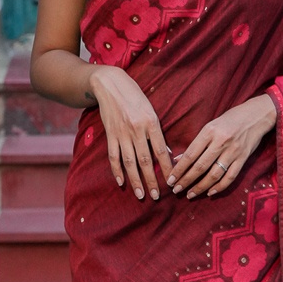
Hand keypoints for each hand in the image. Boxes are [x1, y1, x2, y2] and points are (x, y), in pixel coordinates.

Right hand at [88, 67, 172, 199]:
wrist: (110, 85)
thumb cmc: (135, 98)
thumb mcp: (151, 110)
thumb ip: (157, 132)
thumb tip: (166, 152)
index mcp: (151, 122)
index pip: (161, 150)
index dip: (167, 168)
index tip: (172, 182)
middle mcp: (137, 129)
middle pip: (145, 160)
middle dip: (151, 180)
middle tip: (156, 196)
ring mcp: (122, 133)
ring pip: (129, 162)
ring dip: (135, 180)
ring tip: (140, 194)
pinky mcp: (110, 134)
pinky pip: (113, 156)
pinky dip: (116, 171)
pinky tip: (121, 182)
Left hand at [168, 94, 277, 198]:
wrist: (256, 115)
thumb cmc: (230, 120)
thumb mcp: (210, 126)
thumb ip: (196, 143)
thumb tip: (178, 159)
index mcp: (209, 131)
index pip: (190, 154)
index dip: (179, 169)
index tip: (170, 180)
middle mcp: (220, 142)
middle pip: (200, 166)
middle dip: (186, 180)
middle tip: (176, 190)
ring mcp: (233, 151)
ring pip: (214, 174)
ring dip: (200, 187)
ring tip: (190, 194)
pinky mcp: (243, 158)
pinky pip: (230, 177)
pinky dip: (219, 187)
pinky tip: (210, 192)